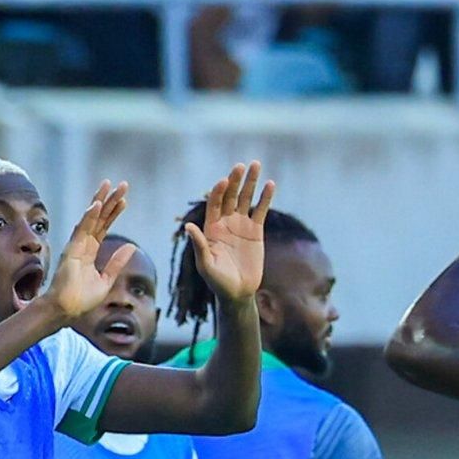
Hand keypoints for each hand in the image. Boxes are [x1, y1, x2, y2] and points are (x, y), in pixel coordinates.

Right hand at [42, 181, 134, 321]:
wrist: (67, 310)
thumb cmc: (82, 299)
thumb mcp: (106, 280)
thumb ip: (117, 263)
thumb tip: (131, 247)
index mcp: (91, 251)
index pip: (104, 227)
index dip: (114, 213)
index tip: (124, 200)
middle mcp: (83, 245)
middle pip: (99, 218)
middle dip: (110, 201)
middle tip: (122, 184)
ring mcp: (77, 245)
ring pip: (90, 219)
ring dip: (100, 201)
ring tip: (109, 185)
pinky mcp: (72, 250)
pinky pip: (82, 230)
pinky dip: (89, 217)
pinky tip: (97, 204)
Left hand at [184, 161, 271, 304]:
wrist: (238, 293)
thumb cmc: (218, 282)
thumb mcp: (206, 265)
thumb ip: (199, 245)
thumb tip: (188, 226)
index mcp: (210, 228)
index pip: (214, 203)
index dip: (218, 191)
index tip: (224, 181)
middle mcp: (225, 222)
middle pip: (230, 196)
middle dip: (235, 181)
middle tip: (241, 166)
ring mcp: (240, 225)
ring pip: (246, 198)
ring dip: (250, 182)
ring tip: (256, 164)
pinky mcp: (255, 231)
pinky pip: (260, 210)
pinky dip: (265, 197)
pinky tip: (270, 184)